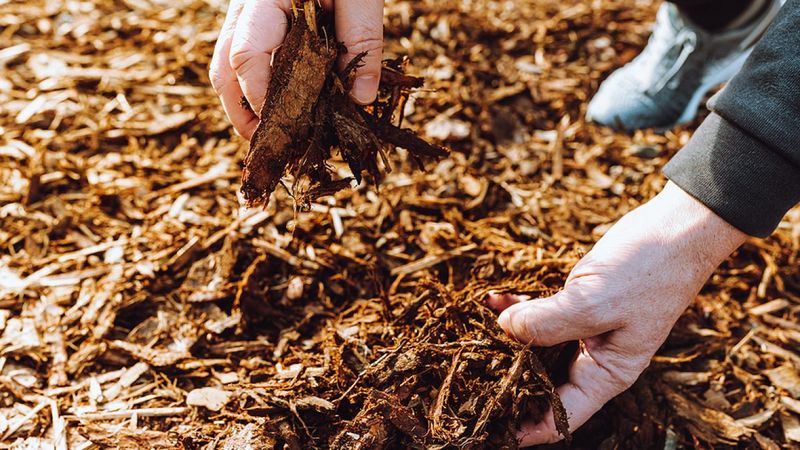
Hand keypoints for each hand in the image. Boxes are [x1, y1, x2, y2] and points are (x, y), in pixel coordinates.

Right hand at [209, 0, 384, 138]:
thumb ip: (362, 39)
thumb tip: (362, 99)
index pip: (246, 55)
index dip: (260, 98)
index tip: (285, 129)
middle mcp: (244, 7)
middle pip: (223, 68)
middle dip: (242, 112)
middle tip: (269, 146)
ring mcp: (246, 11)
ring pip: (226, 65)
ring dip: (243, 104)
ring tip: (273, 135)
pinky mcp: (257, 16)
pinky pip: (243, 55)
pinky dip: (255, 85)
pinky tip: (281, 106)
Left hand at [488, 182, 747, 445]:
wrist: (677, 228)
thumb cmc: (649, 270)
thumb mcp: (595, 301)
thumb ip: (547, 322)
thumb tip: (504, 329)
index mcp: (606, 374)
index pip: (560, 418)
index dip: (524, 429)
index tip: (487, 428)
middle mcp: (593, 358)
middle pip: (542, 384)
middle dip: (506, 382)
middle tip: (465, 378)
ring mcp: (584, 330)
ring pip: (535, 347)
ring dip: (505, 340)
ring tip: (470, 334)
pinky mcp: (576, 303)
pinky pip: (539, 314)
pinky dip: (517, 308)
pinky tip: (493, 297)